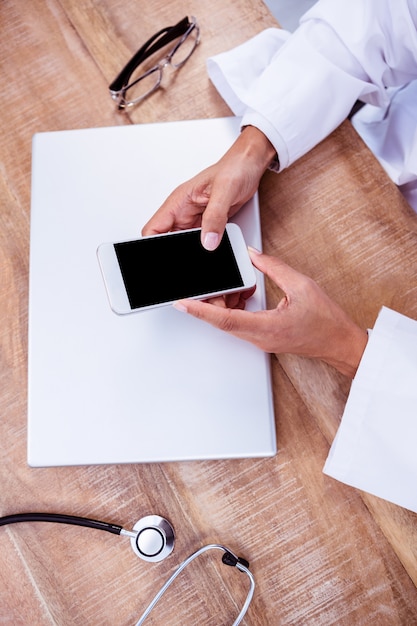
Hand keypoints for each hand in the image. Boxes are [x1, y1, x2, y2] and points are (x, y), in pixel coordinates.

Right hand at [141, 126, 275, 249]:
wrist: (250, 165)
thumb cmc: (235, 168)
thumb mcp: (225, 191)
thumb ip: (215, 217)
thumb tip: (208, 241)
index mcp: (178, 202)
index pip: (153, 229)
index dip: (151, 245)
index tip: (158, 257)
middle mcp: (184, 212)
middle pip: (167, 240)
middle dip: (173, 252)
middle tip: (187, 261)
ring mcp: (196, 219)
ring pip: (184, 244)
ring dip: (192, 251)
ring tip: (203, 255)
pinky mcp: (209, 224)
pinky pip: (202, 241)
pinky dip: (205, 248)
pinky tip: (213, 251)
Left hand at [173, 249, 367, 377]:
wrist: (339, 342)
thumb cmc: (326, 319)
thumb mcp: (301, 285)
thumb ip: (273, 268)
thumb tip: (252, 255)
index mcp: (267, 327)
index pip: (225, 319)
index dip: (200, 310)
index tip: (182, 302)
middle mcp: (259, 338)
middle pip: (222, 321)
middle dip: (205, 304)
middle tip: (193, 287)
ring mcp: (260, 340)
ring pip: (229, 323)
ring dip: (220, 306)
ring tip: (219, 286)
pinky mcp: (262, 338)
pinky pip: (239, 324)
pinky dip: (233, 309)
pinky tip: (239, 294)